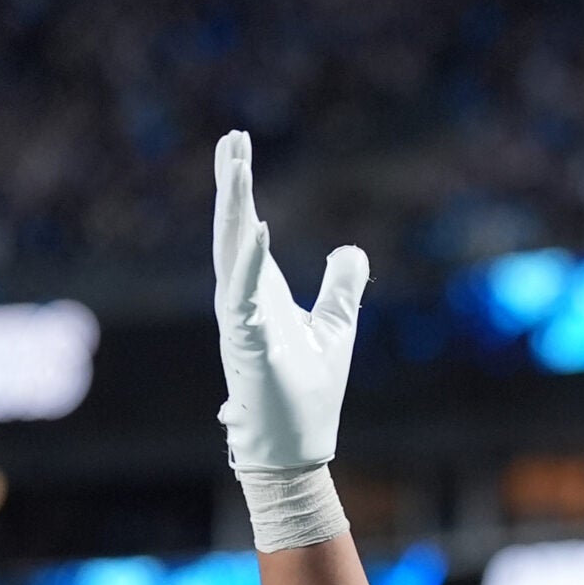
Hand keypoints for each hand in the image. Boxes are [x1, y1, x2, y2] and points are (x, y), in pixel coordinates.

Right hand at [212, 131, 367, 470]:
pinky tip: (260, 230)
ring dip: (236, 210)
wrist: (294, 447)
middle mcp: (240, 300)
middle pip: (233, 231)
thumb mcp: (336, 327)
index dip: (240, 190)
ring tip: (237, 166)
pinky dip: (251, 263)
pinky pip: (244, 296)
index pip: (246, 231)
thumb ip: (341, 288)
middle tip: (233, 137)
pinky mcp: (247, 345)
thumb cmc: (307, 391)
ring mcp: (239, 321)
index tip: (237, 146)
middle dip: (232, 185)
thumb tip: (351, 251)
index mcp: (257, 294)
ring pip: (232, 254)